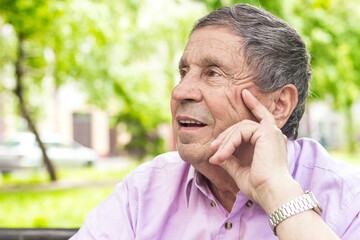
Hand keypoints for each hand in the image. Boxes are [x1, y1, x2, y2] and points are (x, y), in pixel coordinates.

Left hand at [209, 89, 295, 209]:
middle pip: (244, 124)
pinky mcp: (266, 132)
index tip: (244, 93)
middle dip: (226, 136)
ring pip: (240, 127)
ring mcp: (271, 131)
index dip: (254, 104)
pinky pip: (241, 131)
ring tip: (216, 156)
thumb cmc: (260, 186)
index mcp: (270, 142)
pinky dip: (229, 142)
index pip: (261, 118)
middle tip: (212, 149)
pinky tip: (222, 154)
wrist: (272, 193)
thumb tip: (217, 154)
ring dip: (225, 142)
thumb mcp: (240, 170)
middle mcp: (273, 134)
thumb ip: (230, 159)